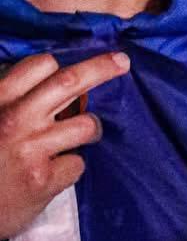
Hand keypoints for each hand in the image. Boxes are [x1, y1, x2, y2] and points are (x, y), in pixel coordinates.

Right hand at [0, 52, 127, 239]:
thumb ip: (11, 100)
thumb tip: (47, 78)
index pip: (39, 66)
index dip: (64, 64)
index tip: (84, 61)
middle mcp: (14, 120)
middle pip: (69, 83)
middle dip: (101, 68)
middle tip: (122, 61)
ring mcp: (30, 149)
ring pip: (86, 125)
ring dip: (90, 130)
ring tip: (80, 136)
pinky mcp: (44, 179)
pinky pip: (78, 164)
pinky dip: (69, 167)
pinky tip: (52, 173)